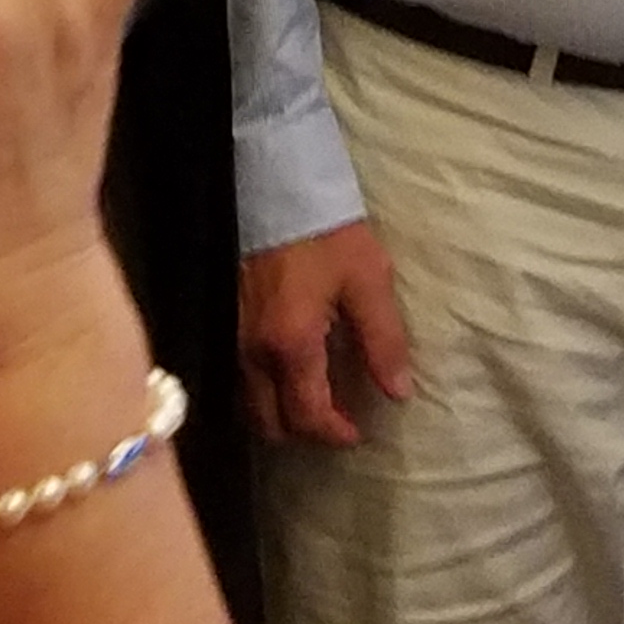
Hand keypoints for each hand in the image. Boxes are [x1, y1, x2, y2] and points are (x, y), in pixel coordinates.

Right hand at [240, 222, 414, 445]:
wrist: (279, 189)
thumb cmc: (329, 234)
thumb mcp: (369, 282)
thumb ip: (384, 341)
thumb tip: (397, 392)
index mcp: (291, 346)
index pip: (307, 415)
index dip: (334, 433)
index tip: (357, 434)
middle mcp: (253, 353)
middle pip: (268, 423)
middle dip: (302, 431)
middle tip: (336, 420)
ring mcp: (233, 339)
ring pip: (249, 404)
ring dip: (280, 413)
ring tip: (316, 399)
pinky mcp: (226, 322)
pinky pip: (240, 378)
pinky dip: (264, 390)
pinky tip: (290, 373)